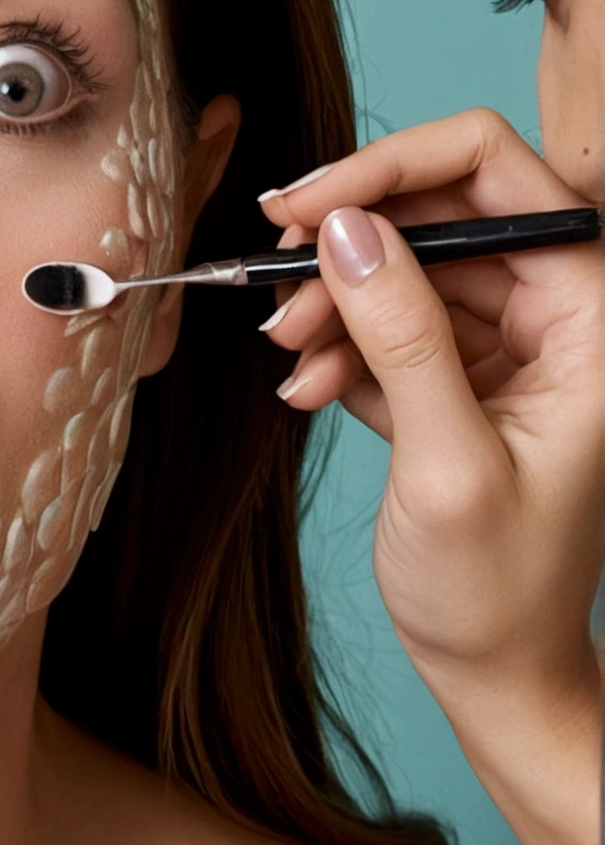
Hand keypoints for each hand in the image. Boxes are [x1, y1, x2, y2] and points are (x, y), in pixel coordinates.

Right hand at [259, 109, 600, 844]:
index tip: (306, 210)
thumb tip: (347, 230)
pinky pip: (389, 319)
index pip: (498, 175)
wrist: (494, 674)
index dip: (394, 170)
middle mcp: (558, 315)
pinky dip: (338, 343)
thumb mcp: (447, 462)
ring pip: (405, 263)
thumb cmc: (496, 590)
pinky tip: (306, 387)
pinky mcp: (462, 375)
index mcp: (589, 319)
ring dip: (332, 298)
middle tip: (271, 273)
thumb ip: (403, 336)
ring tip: (285, 352)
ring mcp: (509, 343)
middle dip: (351, 239)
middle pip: (443, 210)